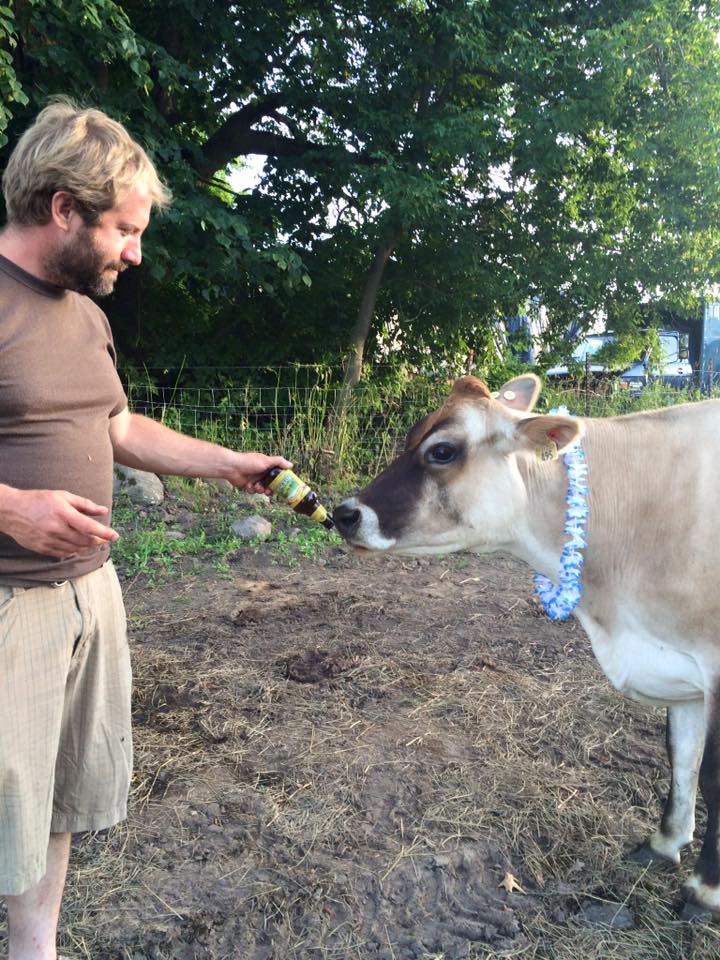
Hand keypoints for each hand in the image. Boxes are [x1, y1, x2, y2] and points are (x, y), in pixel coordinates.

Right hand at [0, 486, 118, 558]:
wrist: (11, 511)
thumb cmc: (39, 500)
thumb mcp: (62, 496)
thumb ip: (85, 504)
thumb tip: (103, 510)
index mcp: (63, 513)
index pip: (89, 526)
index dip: (104, 533)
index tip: (115, 536)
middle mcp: (56, 528)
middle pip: (84, 540)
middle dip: (97, 541)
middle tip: (104, 539)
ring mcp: (48, 540)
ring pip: (75, 548)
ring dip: (86, 546)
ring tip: (91, 541)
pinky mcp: (42, 548)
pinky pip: (63, 553)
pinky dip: (73, 551)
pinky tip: (76, 546)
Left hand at [225, 453, 293, 493]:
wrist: (231, 467)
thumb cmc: (248, 462)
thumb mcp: (265, 460)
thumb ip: (278, 462)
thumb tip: (291, 465)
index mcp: (267, 466)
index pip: (277, 475)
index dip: (280, 481)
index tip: (283, 486)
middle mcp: (262, 473)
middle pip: (271, 484)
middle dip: (270, 489)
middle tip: (269, 491)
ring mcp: (254, 479)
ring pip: (262, 489)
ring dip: (260, 489)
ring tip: (256, 487)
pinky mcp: (248, 485)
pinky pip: (253, 491)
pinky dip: (251, 489)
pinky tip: (248, 486)